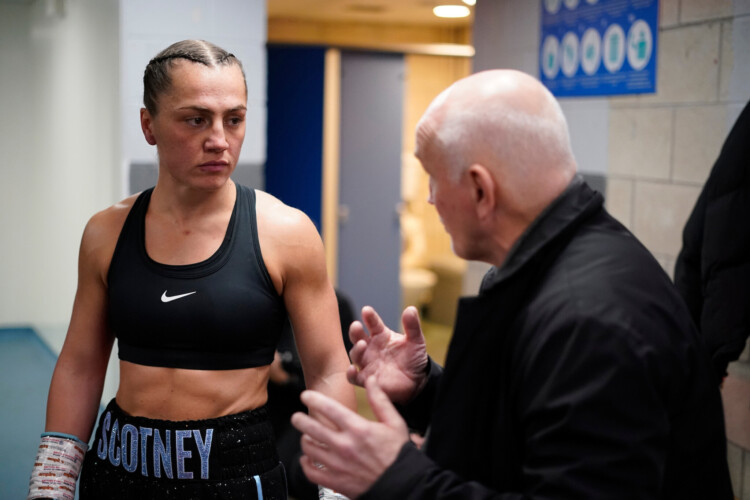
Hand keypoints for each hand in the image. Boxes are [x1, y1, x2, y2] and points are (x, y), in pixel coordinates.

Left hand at [291, 377, 409, 497]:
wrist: (403, 484)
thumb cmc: (399, 454)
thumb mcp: (394, 422)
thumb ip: (380, 400)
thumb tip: (371, 380)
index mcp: (358, 429)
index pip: (328, 408)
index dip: (313, 399)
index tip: (305, 396)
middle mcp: (345, 446)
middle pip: (312, 428)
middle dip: (300, 420)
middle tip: (297, 417)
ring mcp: (338, 465)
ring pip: (309, 449)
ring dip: (304, 440)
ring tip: (306, 436)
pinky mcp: (335, 481)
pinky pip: (311, 472)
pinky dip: (305, 464)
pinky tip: (308, 458)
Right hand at [347, 306, 427, 403]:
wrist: (417, 381)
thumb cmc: (414, 358)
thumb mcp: (416, 341)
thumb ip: (412, 326)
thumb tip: (411, 309)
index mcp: (381, 335)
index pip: (373, 323)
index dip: (369, 316)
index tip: (366, 310)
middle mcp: (370, 347)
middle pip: (358, 336)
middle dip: (355, 331)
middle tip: (356, 326)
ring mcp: (367, 363)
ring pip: (355, 355)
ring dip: (356, 350)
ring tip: (362, 345)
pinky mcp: (366, 379)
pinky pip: (354, 377)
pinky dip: (350, 374)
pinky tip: (352, 369)